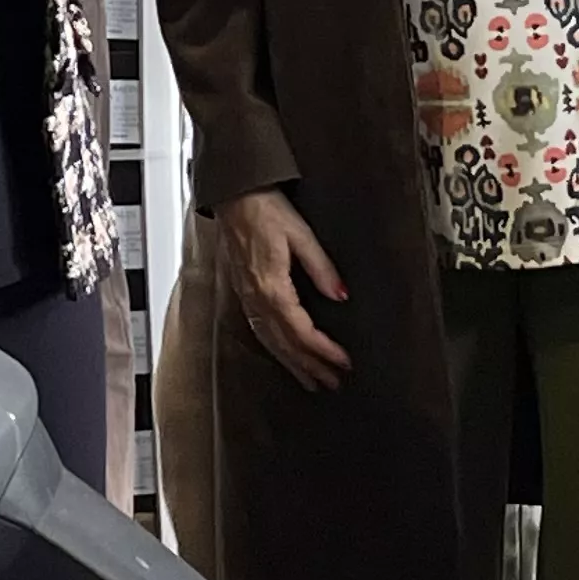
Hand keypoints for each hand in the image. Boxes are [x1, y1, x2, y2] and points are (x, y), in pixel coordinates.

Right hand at [220, 187, 351, 391]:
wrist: (234, 196)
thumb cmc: (265, 209)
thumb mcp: (301, 234)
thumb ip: (322, 268)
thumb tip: (341, 295)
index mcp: (271, 286)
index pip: (301, 330)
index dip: (323, 350)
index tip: (343, 362)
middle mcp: (256, 298)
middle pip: (285, 343)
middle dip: (310, 366)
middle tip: (332, 383)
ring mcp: (247, 297)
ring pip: (270, 341)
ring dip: (292, 363)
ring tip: (311, 381)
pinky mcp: (244, 292)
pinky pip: (259, 330)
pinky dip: (274, 348)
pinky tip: (283, 355)